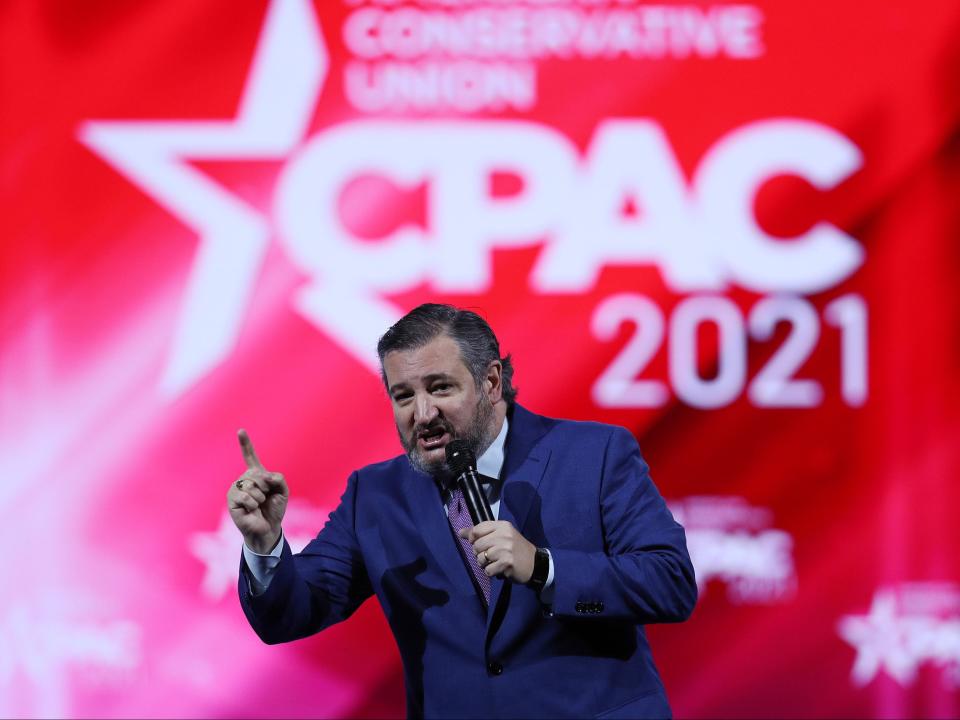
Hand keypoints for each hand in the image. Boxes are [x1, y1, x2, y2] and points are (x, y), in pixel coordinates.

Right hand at [227, 429, 288, 553]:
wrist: (268, 528)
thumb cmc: (274, 509)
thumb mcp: (283, 492)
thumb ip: (278, 479)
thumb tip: (264, 476)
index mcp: (256, 474)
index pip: (250, 455)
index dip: (245, 443)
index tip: (240, 430)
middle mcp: (244, 479)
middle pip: (258, 474)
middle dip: (266, 488)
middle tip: (265, 499)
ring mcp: (236, 488)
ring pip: (252, 486)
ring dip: (260, 498)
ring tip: (257, 505)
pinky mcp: (231, 500)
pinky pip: (245, 496)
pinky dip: (252, 504)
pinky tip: (251, 509)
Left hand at [459, 521, 536, 583]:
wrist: (535, 563)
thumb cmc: (516, 548)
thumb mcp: (502, 535)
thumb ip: (482, 533)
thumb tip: (460, 532)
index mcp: (502, 526)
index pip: (477, 529)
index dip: (472, 538)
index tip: (476, 543)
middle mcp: (504, 535)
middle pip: (477, 545)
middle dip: (479, 553)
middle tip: (489, 555)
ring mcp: (505, 549)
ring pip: (480, 558)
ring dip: (484, 564)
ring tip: (494, 562)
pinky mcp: (507, 563)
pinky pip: (487, 570)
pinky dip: (491, 572)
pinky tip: (499, 569)